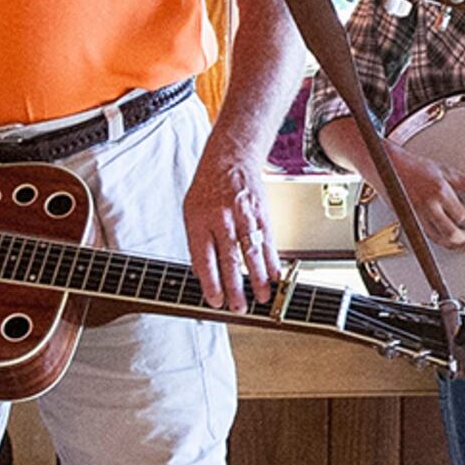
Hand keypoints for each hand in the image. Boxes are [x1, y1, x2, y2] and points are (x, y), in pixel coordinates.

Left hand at [184, 145, 280, 309]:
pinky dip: (272, 261)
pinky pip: (268, 241)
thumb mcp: (190, 212)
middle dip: (235, 287)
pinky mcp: (261, 212)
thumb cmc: (208, 188)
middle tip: (239, 307)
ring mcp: (244, 214)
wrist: (231, 157)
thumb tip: (204, 275)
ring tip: (261, 297)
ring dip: (257, 278)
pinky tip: (274, 276)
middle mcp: (222, 217)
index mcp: (199, 219)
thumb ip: (197, 242)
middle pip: (229, 258)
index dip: (210, 282)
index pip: (204, 257)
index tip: (215, 301)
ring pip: (252, 251)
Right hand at [364, 144, 464, 247]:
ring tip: (454, 240)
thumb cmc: (415, 166)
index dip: (463, 216)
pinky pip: (422, 236)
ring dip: (447, 243)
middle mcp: (428, 205)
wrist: (388, 166)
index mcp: (440, 191)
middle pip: (449, 231)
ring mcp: (416, 213)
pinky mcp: (407, 218)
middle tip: (464, 236)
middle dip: (459, 237)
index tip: (462, 214)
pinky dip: (433, 239)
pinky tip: (438, 237)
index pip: (459, 214)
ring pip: (435, 238)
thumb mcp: (444, 170)